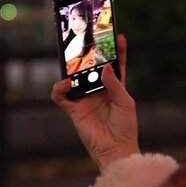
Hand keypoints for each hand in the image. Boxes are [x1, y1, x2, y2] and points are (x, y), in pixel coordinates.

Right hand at [52, 34, 138, 169]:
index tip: (118, 36)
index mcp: (114, 87)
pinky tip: (66, 83)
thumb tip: (105, 66)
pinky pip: (60, 96)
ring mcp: (84, 98)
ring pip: (73, 77)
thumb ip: (114, 83)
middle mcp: (98, 89)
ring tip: (74, 61)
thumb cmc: (125, 127)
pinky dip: (60, 88)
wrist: (116, 150)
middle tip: (87, 40)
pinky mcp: (73, 109)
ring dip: (71, 68)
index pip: (114, 65)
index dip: (116, 50)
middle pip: (90, 67)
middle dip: (88, 54)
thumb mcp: (125, 102)